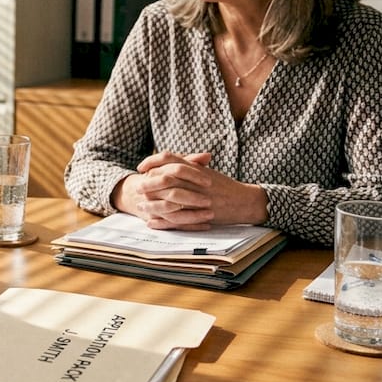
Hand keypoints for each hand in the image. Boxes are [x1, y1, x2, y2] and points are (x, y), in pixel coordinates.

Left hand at [113, 151, 267, 228]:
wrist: (244, 201)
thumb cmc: (224, 186)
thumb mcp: (205, 171)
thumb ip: (188, 165)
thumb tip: (166, 163)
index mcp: (195, 168)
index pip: (168, 158)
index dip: (151, 162)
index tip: (141, 168)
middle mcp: (195, 180)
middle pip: (164, 178)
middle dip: (148, 183)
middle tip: (137, 188)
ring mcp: (198, 198)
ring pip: (168, 199)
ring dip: (152, 204)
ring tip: (140, 207)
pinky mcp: (200, 214)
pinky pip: (177, 218)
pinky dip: (162, 221)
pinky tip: (151, 223)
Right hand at [113, 152, 214, 229]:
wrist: (135, 191)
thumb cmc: (161, 175)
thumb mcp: (172, 165)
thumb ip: (190, 160)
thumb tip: (207, 156)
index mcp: (157, 170)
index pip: (176, 169)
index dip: (193, 175)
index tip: (209, 181)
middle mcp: (152, 187)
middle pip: (173, 192)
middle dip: (192, 197)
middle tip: (209, 201)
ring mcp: (151, 204)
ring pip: (172, 211)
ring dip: (193, 215)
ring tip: (210, 215)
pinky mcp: (154, 218)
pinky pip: (172, 225)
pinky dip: (190, 226)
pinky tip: (205, 225)